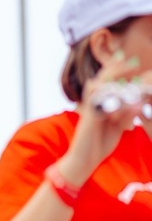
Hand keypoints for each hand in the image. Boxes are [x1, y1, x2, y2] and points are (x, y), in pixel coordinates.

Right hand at [64, 53, 143, 183]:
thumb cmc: (98, 145)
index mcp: (99, 106)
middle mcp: (93, 105)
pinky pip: (101, 104)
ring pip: (99, 87)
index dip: (117, 72)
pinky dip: (116, 100)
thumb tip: (137, 102)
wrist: (83, 161)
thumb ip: (126, 115)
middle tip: (131, 59)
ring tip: (128, 67)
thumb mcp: (117, 128)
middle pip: (102, 80)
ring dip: (113, 76)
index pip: (107, 85)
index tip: (130, 61)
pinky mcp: (90, 119)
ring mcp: (90, 111)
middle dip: (116, 68)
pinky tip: (130, 98)